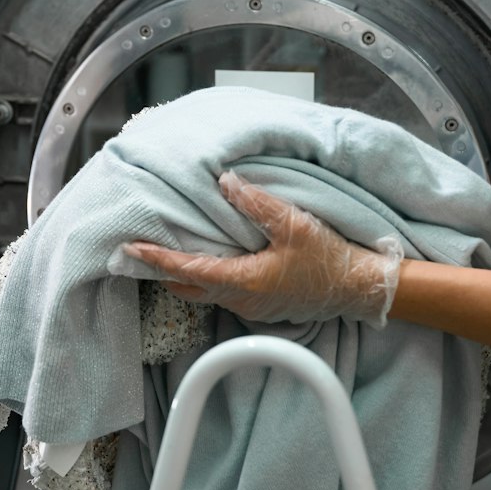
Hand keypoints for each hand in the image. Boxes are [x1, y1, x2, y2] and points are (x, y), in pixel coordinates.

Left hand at [124, 171, 403, 326]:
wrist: (360, 288)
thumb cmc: (330, 258)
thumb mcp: (294, 223)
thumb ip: (257, 203)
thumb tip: (226, 182)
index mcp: (243, 281)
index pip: (188, 270)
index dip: (157, 258)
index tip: (129, 249)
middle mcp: (241, 300)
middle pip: (188, 287)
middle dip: (162, 269)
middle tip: (138, 250)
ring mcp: (250, 307)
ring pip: (204, 292)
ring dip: (184, 273)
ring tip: (166, 249)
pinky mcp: (260, 306)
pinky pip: (222, 293)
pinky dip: (205, 277)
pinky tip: (207, 258)